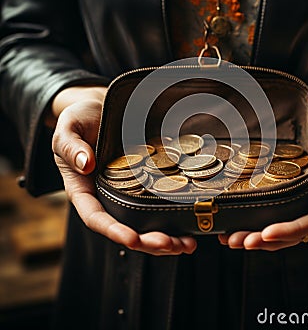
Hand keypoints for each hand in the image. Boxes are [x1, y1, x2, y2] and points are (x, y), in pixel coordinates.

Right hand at [51, 86, 196, 255]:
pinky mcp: (144, 183)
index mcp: (84, 189)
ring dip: (166, 238)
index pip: (96, 217)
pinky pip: (157, 205)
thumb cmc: (79, 119)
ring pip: (145, 224)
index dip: (114, 231)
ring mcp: (127, 192)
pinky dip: (173, 218)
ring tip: (187, 244)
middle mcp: (107, 196)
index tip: (133, 239)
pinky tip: (191, 225)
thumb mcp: (67, 129)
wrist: (99, 109)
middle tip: (171, 245)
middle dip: (148, 242)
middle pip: (126, 228)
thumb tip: (85, 164)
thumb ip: (71, 146)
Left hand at [218, 91, 307, 250]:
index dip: (292, 229)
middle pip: (294, 232)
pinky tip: (233, 223)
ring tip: (228, 238)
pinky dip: (255, 221)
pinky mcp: (292, 192)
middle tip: (235, 241)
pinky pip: (275, 212)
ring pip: (282, 226)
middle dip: (265, 240)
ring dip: (256, 236)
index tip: (267, 233)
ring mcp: (305, 198)